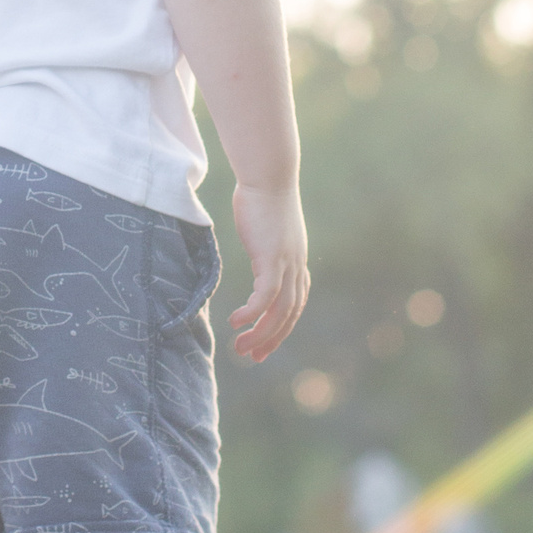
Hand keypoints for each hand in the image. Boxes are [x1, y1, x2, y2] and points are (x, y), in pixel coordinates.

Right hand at [228, 181, 310, 362]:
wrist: (268, 175)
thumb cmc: (262, 196)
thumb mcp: (266, 229)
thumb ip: (265, 246)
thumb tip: (257, 252)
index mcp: (295, 262)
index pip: (295, 305)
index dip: (281, 328)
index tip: (264, 345)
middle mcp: (296, 266)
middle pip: (289, 315)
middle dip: (271, 339)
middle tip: (252, 357)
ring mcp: (287, 263)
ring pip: (279, 311)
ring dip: (260, 334)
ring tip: (240, 348)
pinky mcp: (273, 258)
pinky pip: (265, 297)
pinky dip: (252, 314)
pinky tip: (236, 322)